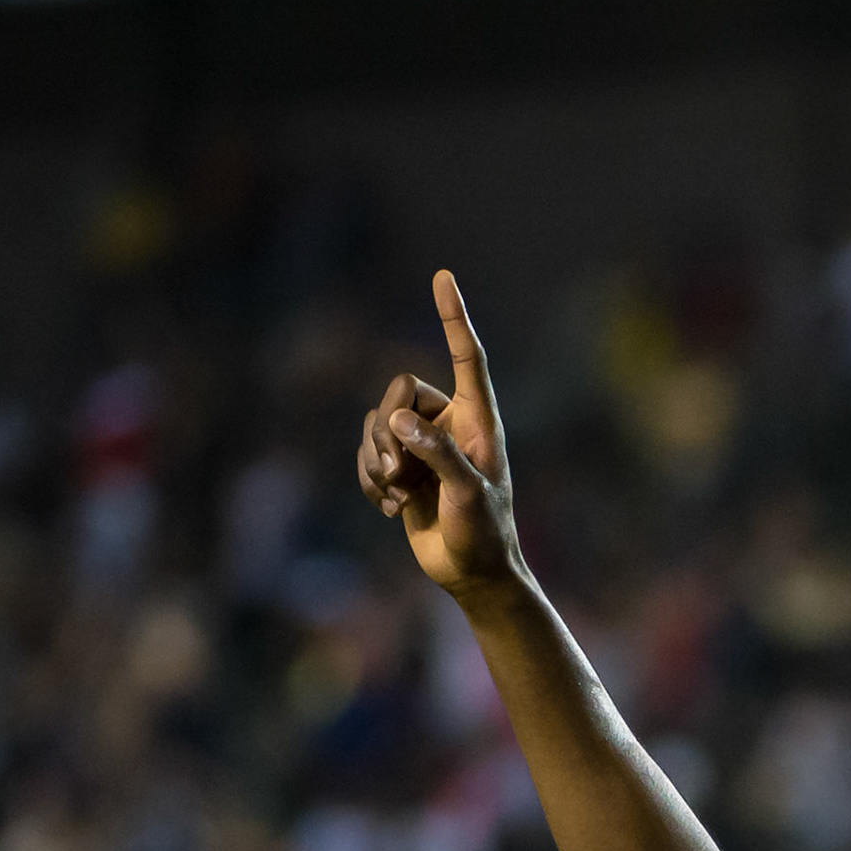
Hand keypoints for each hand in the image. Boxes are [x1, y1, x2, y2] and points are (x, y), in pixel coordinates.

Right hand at [357, 271, 520, 597]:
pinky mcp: (400, 467)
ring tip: (395, 496)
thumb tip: (398, 420)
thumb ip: (437, 454)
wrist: (471, 574)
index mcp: (479, 420)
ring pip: (376, 423)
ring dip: (375, 460)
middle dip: (387, 429)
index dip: (453, 317)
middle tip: (396, 472)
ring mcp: (422, 444)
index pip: (467, 358)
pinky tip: (389, 508)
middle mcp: (449, 424)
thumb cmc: (484, 533)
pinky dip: (369, 479)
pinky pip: (366, 452)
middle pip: (399, 391)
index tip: (442, 277)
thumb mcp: (468, 494)